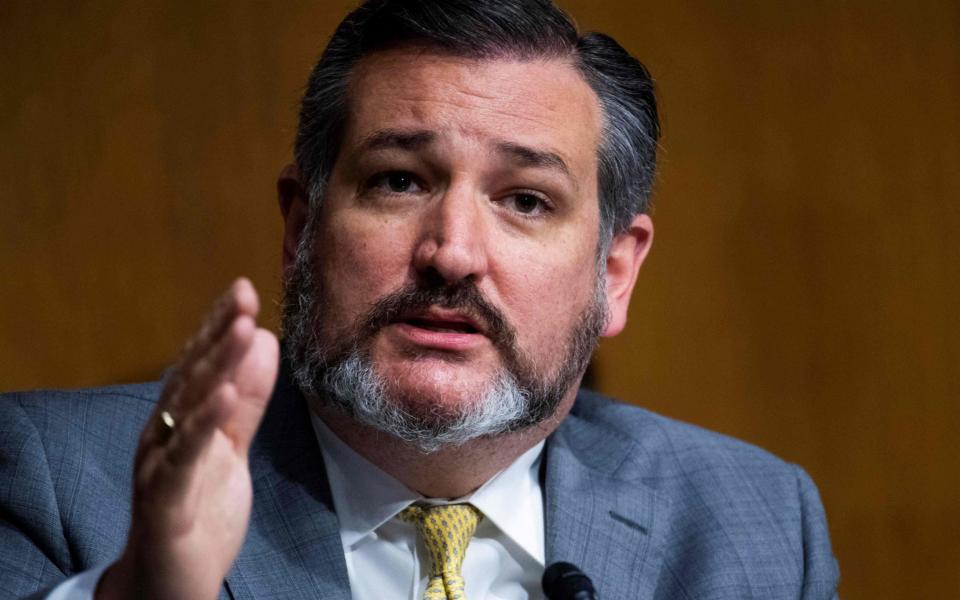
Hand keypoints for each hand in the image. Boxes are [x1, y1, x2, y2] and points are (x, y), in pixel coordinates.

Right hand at [97, 278, 279, 599]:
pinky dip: (203, 425)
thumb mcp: (231, 448)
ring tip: (242, 329)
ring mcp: (159, 468)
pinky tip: (223, 395)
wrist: (168, 585)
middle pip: (192, 378)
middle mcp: (163, 436)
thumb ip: (246, 401)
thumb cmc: (198, 512)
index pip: (200, 365)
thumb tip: (264, 341)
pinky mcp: (165, 504)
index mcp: (180, 422)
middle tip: (245, 296)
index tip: (244, 289)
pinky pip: (183, 460)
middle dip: (219, 334)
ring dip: (214, 366)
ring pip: (186, 409)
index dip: (219, 326)